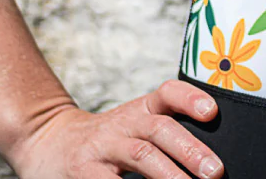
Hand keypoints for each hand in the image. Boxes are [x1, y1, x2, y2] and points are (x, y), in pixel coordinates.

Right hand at [6, 78, 223, 178]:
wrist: (49, 144)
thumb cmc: (110, 140)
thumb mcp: (135, 125)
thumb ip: (166, 133)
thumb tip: (210, 159)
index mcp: (140, 110)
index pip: (167, 93)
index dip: (189, 98)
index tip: (212, 111)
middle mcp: (122, 125)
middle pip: (159, 129)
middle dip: (190, 150)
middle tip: (215, 172)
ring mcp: (101, 150)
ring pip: (141, 156)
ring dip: (169, 175)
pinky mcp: (83, 174)